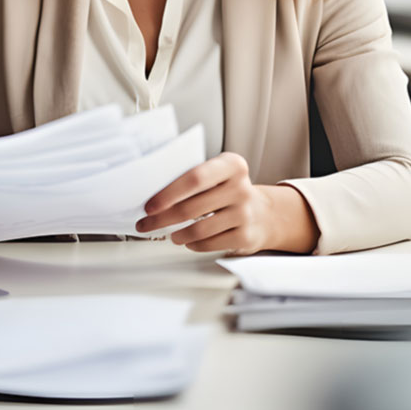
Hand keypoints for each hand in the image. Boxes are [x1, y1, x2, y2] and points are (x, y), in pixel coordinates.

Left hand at [136, 152, 317, 254]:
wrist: (265, 214)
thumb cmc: (228, 191)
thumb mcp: (217, 174)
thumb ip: (192, 177)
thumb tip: (152, 192)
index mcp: (231, 165)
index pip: (194, 178)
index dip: (168, 193)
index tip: (149, 205)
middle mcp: (240, 188)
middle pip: (192, 207)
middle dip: (162, 218)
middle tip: (145, 224)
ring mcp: (245, 213)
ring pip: (199, 229)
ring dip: (178, 234)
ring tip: (169, 234)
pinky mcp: (246, 236)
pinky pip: (210, 243)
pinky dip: (194, 244)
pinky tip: (188, 241)